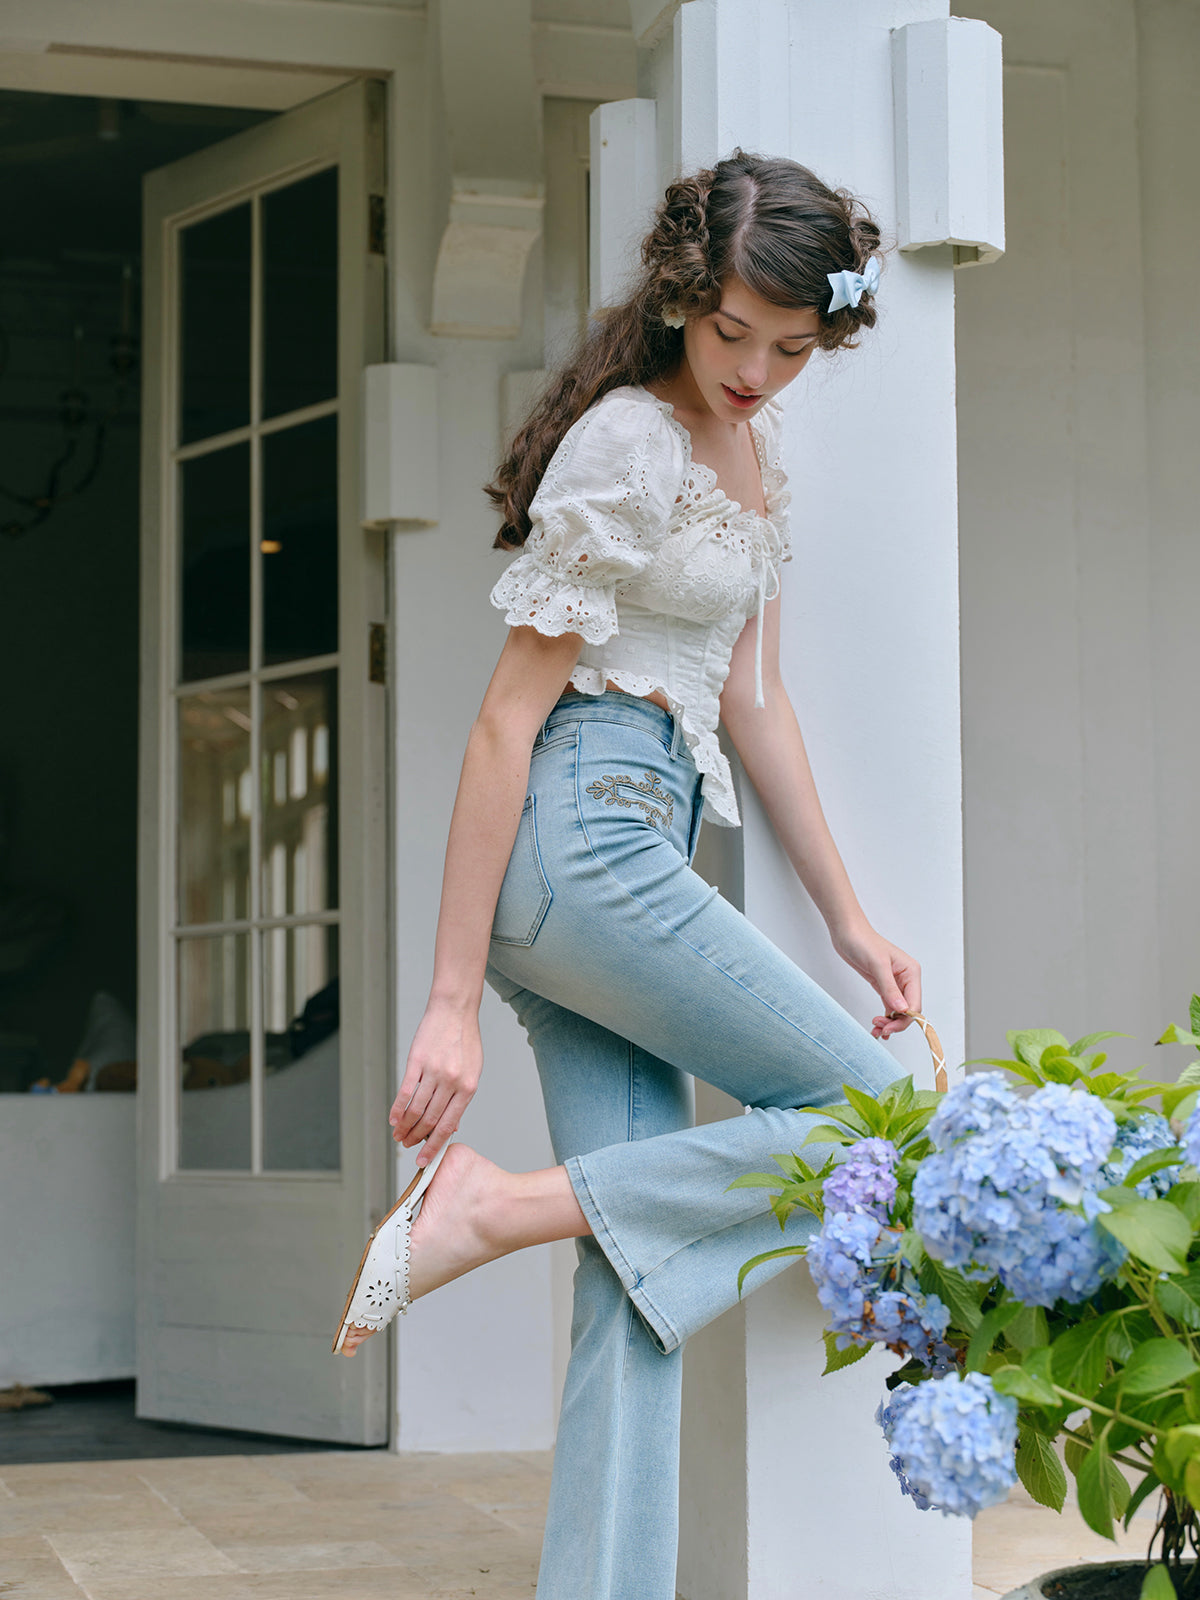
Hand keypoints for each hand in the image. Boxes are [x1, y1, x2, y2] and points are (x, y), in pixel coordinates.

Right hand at [389, 1000, 482, 1164]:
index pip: (448, 1125)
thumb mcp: (472, 1072)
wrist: (455, 1011)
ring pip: (415, 1109)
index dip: (434, 1146)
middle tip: (407, 1147)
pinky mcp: (417, 1062)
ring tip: (398, 1136)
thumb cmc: (465, 1041)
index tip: (424, 1160)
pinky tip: (393, 1119)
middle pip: (429, 1120)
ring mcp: (433, 1072)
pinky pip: (405, 1091)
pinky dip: (398, 1109)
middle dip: (416, 1139)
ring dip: (404, 1127)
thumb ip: (461, 1099)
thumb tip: (451, 1126)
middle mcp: (451, 1082)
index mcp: (468, 1088)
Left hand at [831, 923, 921, 1040]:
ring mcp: (895, 983)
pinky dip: (885, 1017)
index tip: (890, 1027)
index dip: (905, 1019)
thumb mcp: (877, 965)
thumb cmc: (863, 942)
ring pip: (898, 1011)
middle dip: (896, 1022)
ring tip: (876, 1031)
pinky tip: (878, 1027)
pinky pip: (889, 1006)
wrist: (847, 932)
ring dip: (889, 1023)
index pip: (915, 1003)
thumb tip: (902, 1009)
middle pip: (908, 1010)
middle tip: (880, 1029)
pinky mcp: (883, 985)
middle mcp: (906, 979)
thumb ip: (890, 988)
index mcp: (911, 972)